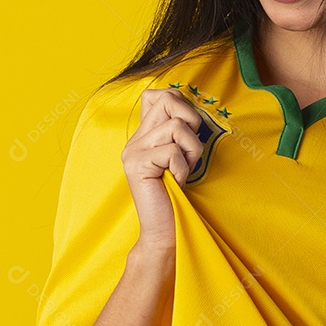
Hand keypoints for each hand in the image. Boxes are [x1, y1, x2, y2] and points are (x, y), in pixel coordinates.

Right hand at [120, 87, 203, 253]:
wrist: (165, 231)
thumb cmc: (179, 196)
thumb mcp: (181, 158)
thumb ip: (180, 134)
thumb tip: (192, 110)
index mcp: (143, 135)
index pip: (159, 94)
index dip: (182, 104)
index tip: (190, 131)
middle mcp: (134, 140)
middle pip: (167, 99)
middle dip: (191, 120)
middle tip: (189, 150)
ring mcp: (133, 152)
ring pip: (176, 126)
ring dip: (191, 151)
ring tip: (183, 171)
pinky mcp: (137, 165)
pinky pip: (172, 151)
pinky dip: (183, 168)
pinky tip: (177, 182)